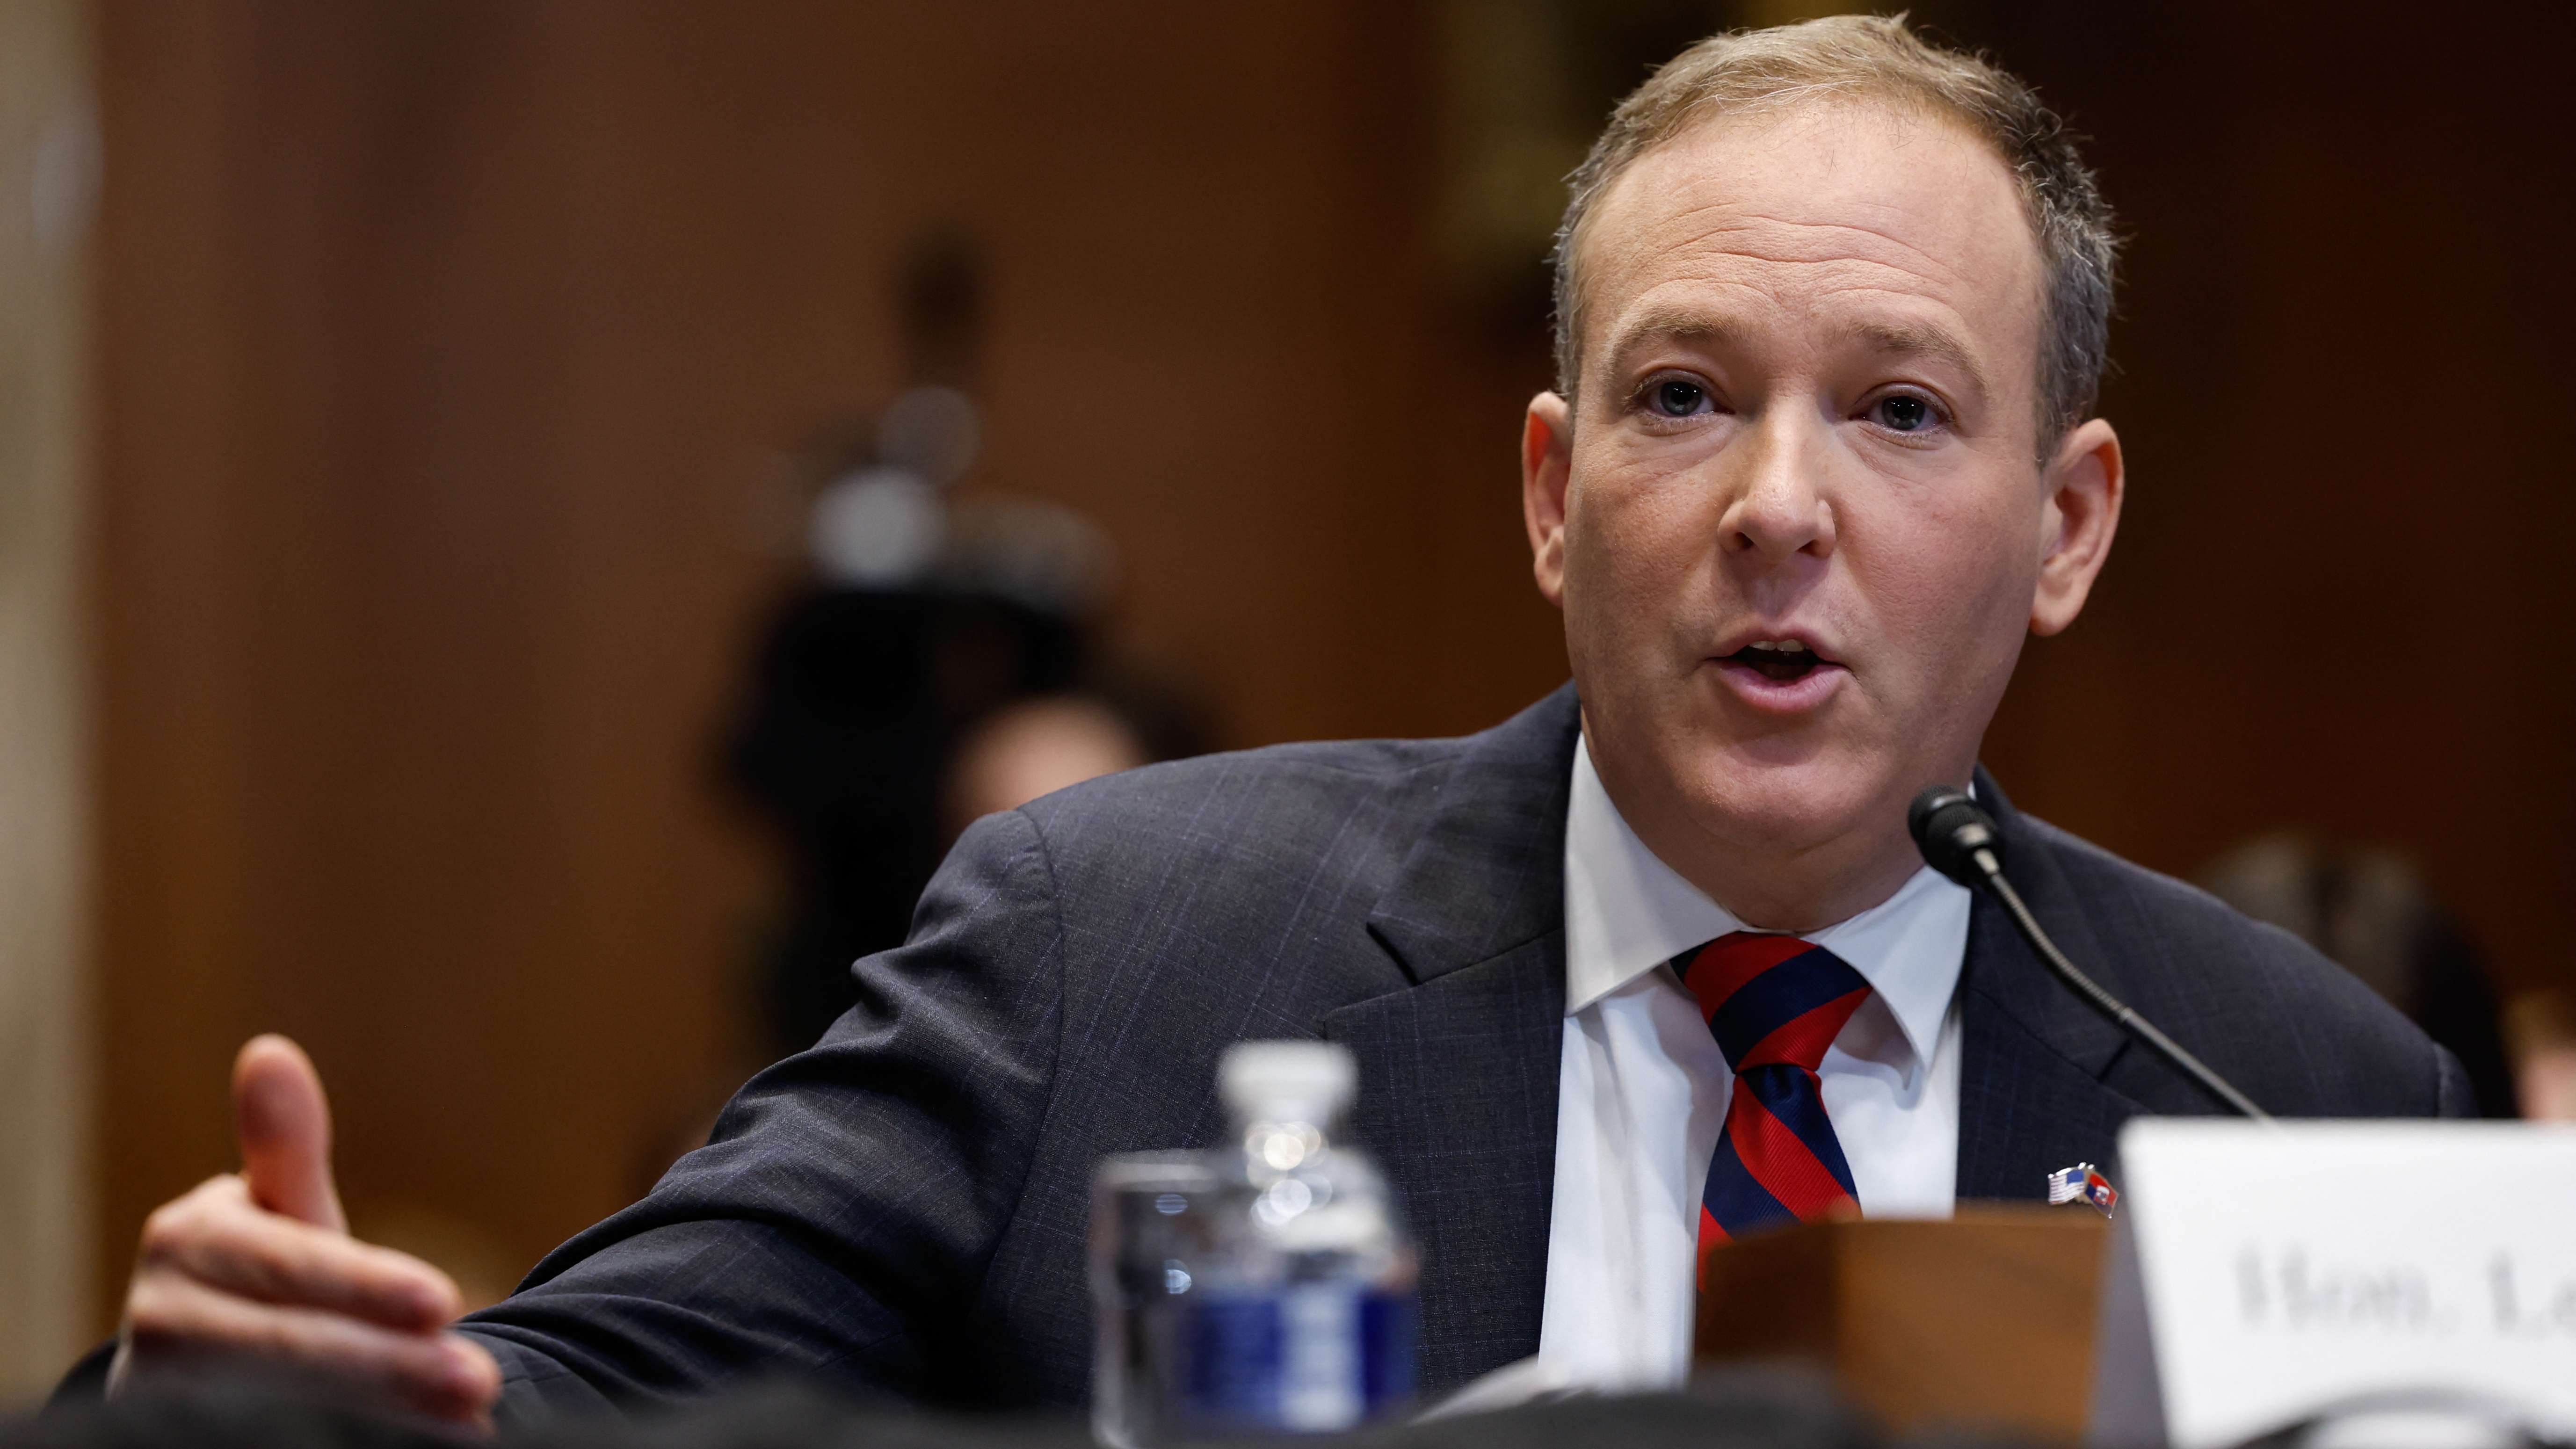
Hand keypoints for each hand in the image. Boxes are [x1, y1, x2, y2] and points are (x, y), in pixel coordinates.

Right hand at [116, 1035, 502, 1427]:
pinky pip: (265, 1440)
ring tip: (470, 1419)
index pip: (291, 1268)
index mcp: (187, 1245)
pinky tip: (414, 1447)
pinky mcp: (178, 1435)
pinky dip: (344, 1444)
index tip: (447, 1302)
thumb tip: (269, 1051)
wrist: (197, 1367)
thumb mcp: (280, 1216)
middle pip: (288, 1351)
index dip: (365, 1288)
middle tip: (480, 1380)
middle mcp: (162, 1323)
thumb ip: (284, 1152)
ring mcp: (162, 1392)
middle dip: (389, 1368)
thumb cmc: (261, 1275)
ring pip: (279, 1407)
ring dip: (378, 1417)